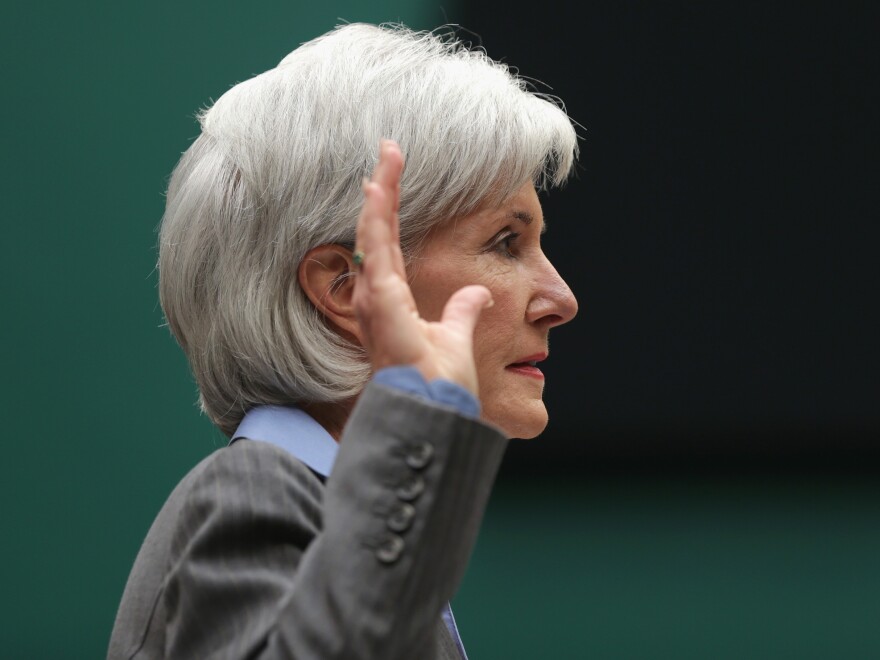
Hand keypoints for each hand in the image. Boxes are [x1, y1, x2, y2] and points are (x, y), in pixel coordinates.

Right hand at [353, 140, 492, 395]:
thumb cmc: (440, 384)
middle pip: (374, 230)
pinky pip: (375, 243)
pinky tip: (378, 181)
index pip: (387, 246)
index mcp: (392, 302)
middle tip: (390, 148)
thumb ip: (464, 312)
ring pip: (372, 229)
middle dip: (380, 189)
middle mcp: (377, 296)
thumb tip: (480, 294)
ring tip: (387, 153)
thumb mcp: (458, 337)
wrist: (435, 409)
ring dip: (379, 190)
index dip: (389, 212)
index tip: (394, 178)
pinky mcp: (380, 296)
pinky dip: (376, 210)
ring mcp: (375, 295)